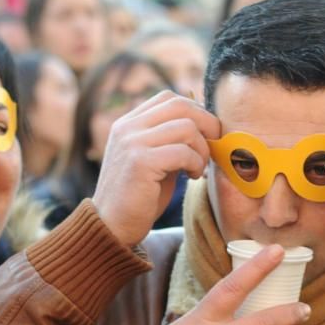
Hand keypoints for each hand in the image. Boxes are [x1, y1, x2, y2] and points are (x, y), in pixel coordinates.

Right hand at [92, 91, 218, 246]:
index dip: (195, 110)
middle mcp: (127, 127)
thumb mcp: (154, 159)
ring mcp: (132, 142)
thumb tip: (206, 125)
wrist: (111, 227)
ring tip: (197, 168)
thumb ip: (170, 140)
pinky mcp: (140, 162)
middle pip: (180, 105)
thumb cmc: (139, 196)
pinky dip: (195, 163)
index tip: (206, 133)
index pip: (168, 98)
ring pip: (186, 127)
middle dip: (206, 123)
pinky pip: (182, 152)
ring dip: (201, 149)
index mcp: (128, 123)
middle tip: (213, 146)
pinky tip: (192, 177)